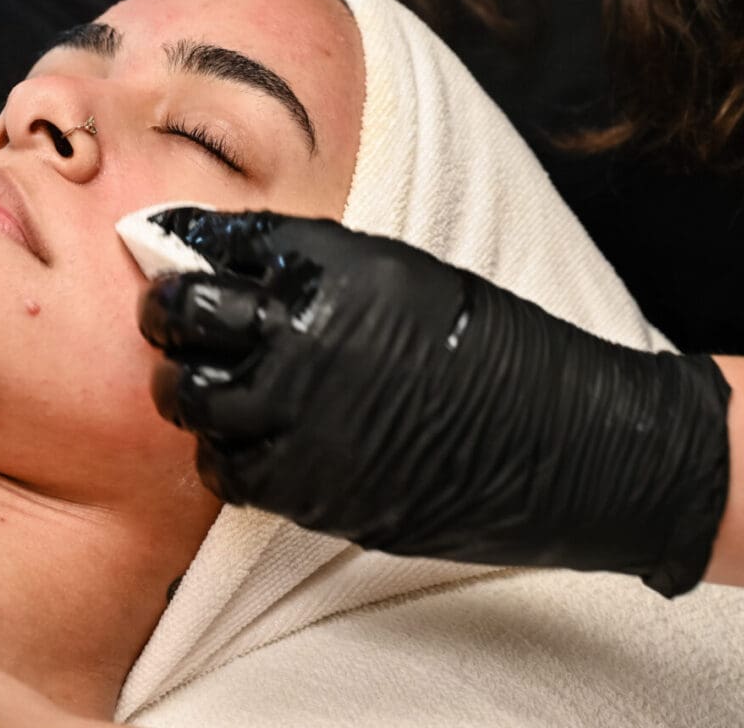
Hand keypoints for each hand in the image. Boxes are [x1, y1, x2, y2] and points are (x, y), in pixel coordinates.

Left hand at [138, 207, 732, 596]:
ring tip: (216, 385)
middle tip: (181, 324)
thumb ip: (307, 264)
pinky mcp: (309, 491)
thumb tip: (216, 253)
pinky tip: (252, 440)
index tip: (174, 263)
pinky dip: (223, 453)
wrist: (574, 444)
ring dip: (188, 390)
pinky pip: (226, 470)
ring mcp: (300, 421)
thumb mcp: (400, 275)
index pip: (212, 251)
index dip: (179, 257)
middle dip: (170, 319)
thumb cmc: (493, 348)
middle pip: (181, 322)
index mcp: (330, 274)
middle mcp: (302, 341)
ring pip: (188, 402)